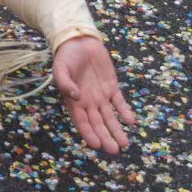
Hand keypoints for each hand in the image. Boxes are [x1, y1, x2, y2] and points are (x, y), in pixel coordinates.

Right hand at [53, 36, 136, 153]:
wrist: (79, 41)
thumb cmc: (66, 56)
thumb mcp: (60, 68)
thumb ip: (64, 83)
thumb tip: (74, 96)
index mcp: (74, 101)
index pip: (82, 122)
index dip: (89, 133)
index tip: (96, 145)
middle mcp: (88, 103)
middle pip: (98, 124)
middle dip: (106, 137)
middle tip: (114, 150)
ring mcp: (101, 96)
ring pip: (110, 117)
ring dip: (116, 130)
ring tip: (124, 143)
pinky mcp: (111, 87)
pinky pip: (119, 102)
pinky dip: (125, 112)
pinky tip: (130, 121)